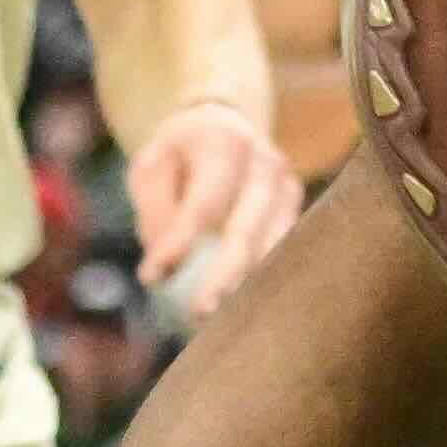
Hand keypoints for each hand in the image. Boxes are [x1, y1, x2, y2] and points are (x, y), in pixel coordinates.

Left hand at [125, 99, 296, 321]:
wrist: (222, 125)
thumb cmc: (178, 154)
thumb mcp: (151, 168)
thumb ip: (154, 211)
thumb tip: (165, 270)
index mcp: (223, 142)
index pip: (204, 202)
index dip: (179, 243)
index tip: (150, 277)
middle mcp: (264, 162)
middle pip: (246, 229)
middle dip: (223, 276)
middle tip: (199, 313)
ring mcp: (287, 185)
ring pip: (274, 246)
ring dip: (247, 286)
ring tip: (218, 320)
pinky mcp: (296, 206)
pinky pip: (285, 249)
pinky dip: (263, 279)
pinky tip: (242, 307)